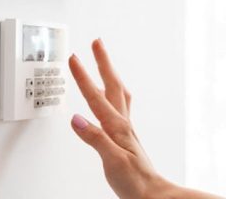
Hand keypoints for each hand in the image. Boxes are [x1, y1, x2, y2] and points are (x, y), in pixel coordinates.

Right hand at [69, 39, 177, 198]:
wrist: (151, 192)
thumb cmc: (134, 180)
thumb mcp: (112, 160)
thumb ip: (95, 138)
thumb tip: (76, 119)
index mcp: (117, 127)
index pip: (96, 96)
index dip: (83, 77)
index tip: (74, 58)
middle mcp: (123, 123)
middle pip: (112, 85)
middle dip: (103, 62)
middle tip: (97, 43)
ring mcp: (126, 128)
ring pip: (118, 92)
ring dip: (110, 73)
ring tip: (104, 61)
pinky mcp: (125, 136)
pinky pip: (120, 105)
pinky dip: (113, 93)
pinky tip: (111, 97)